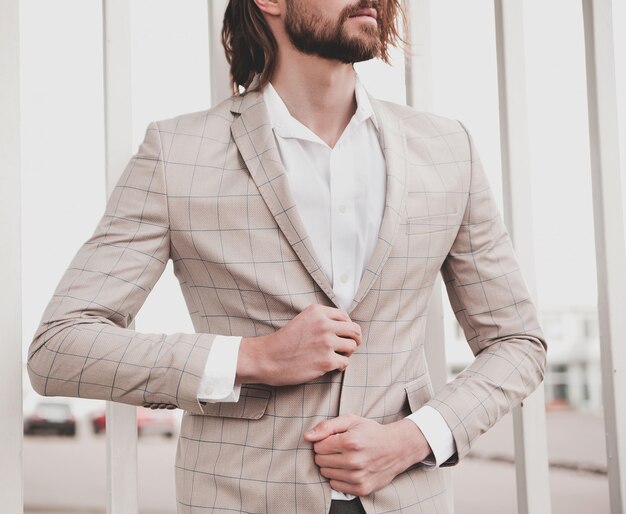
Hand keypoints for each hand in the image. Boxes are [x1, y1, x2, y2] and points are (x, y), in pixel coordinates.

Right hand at [236, 304, 361, 385]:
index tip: (343, 334)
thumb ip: (322, 319)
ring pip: (352, 346)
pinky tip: (332, 366)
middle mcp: (324, 324)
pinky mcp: (327, 360)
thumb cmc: (284, 341)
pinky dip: (341, 365)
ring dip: (347, 353)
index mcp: (318, 311)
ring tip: (338, 356)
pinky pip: (345, 362)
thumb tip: (345, 326)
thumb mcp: (303, 319)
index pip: (345, 316)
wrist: (267, 358)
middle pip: (354, 330)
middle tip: (350, 346)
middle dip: (355, 339)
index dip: (347, 326)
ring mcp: (326, 342)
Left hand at [304, 415, 431, 496]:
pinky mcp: (362, 489)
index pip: (318, 446)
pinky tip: (348, 469)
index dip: (324, 442)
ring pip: (326, 474)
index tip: (334, 440)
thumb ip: (327, 426)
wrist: (397, 448)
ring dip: (332, 465)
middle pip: (320, 461)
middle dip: (326, 453)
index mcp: (349, 442)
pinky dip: (338, 477)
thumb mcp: (351, 420)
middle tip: (339, 449)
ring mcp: (358, 477)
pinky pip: (335, 486)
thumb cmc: (371, 432)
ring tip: (344, 458)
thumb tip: (306, 436)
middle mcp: (353, 461)